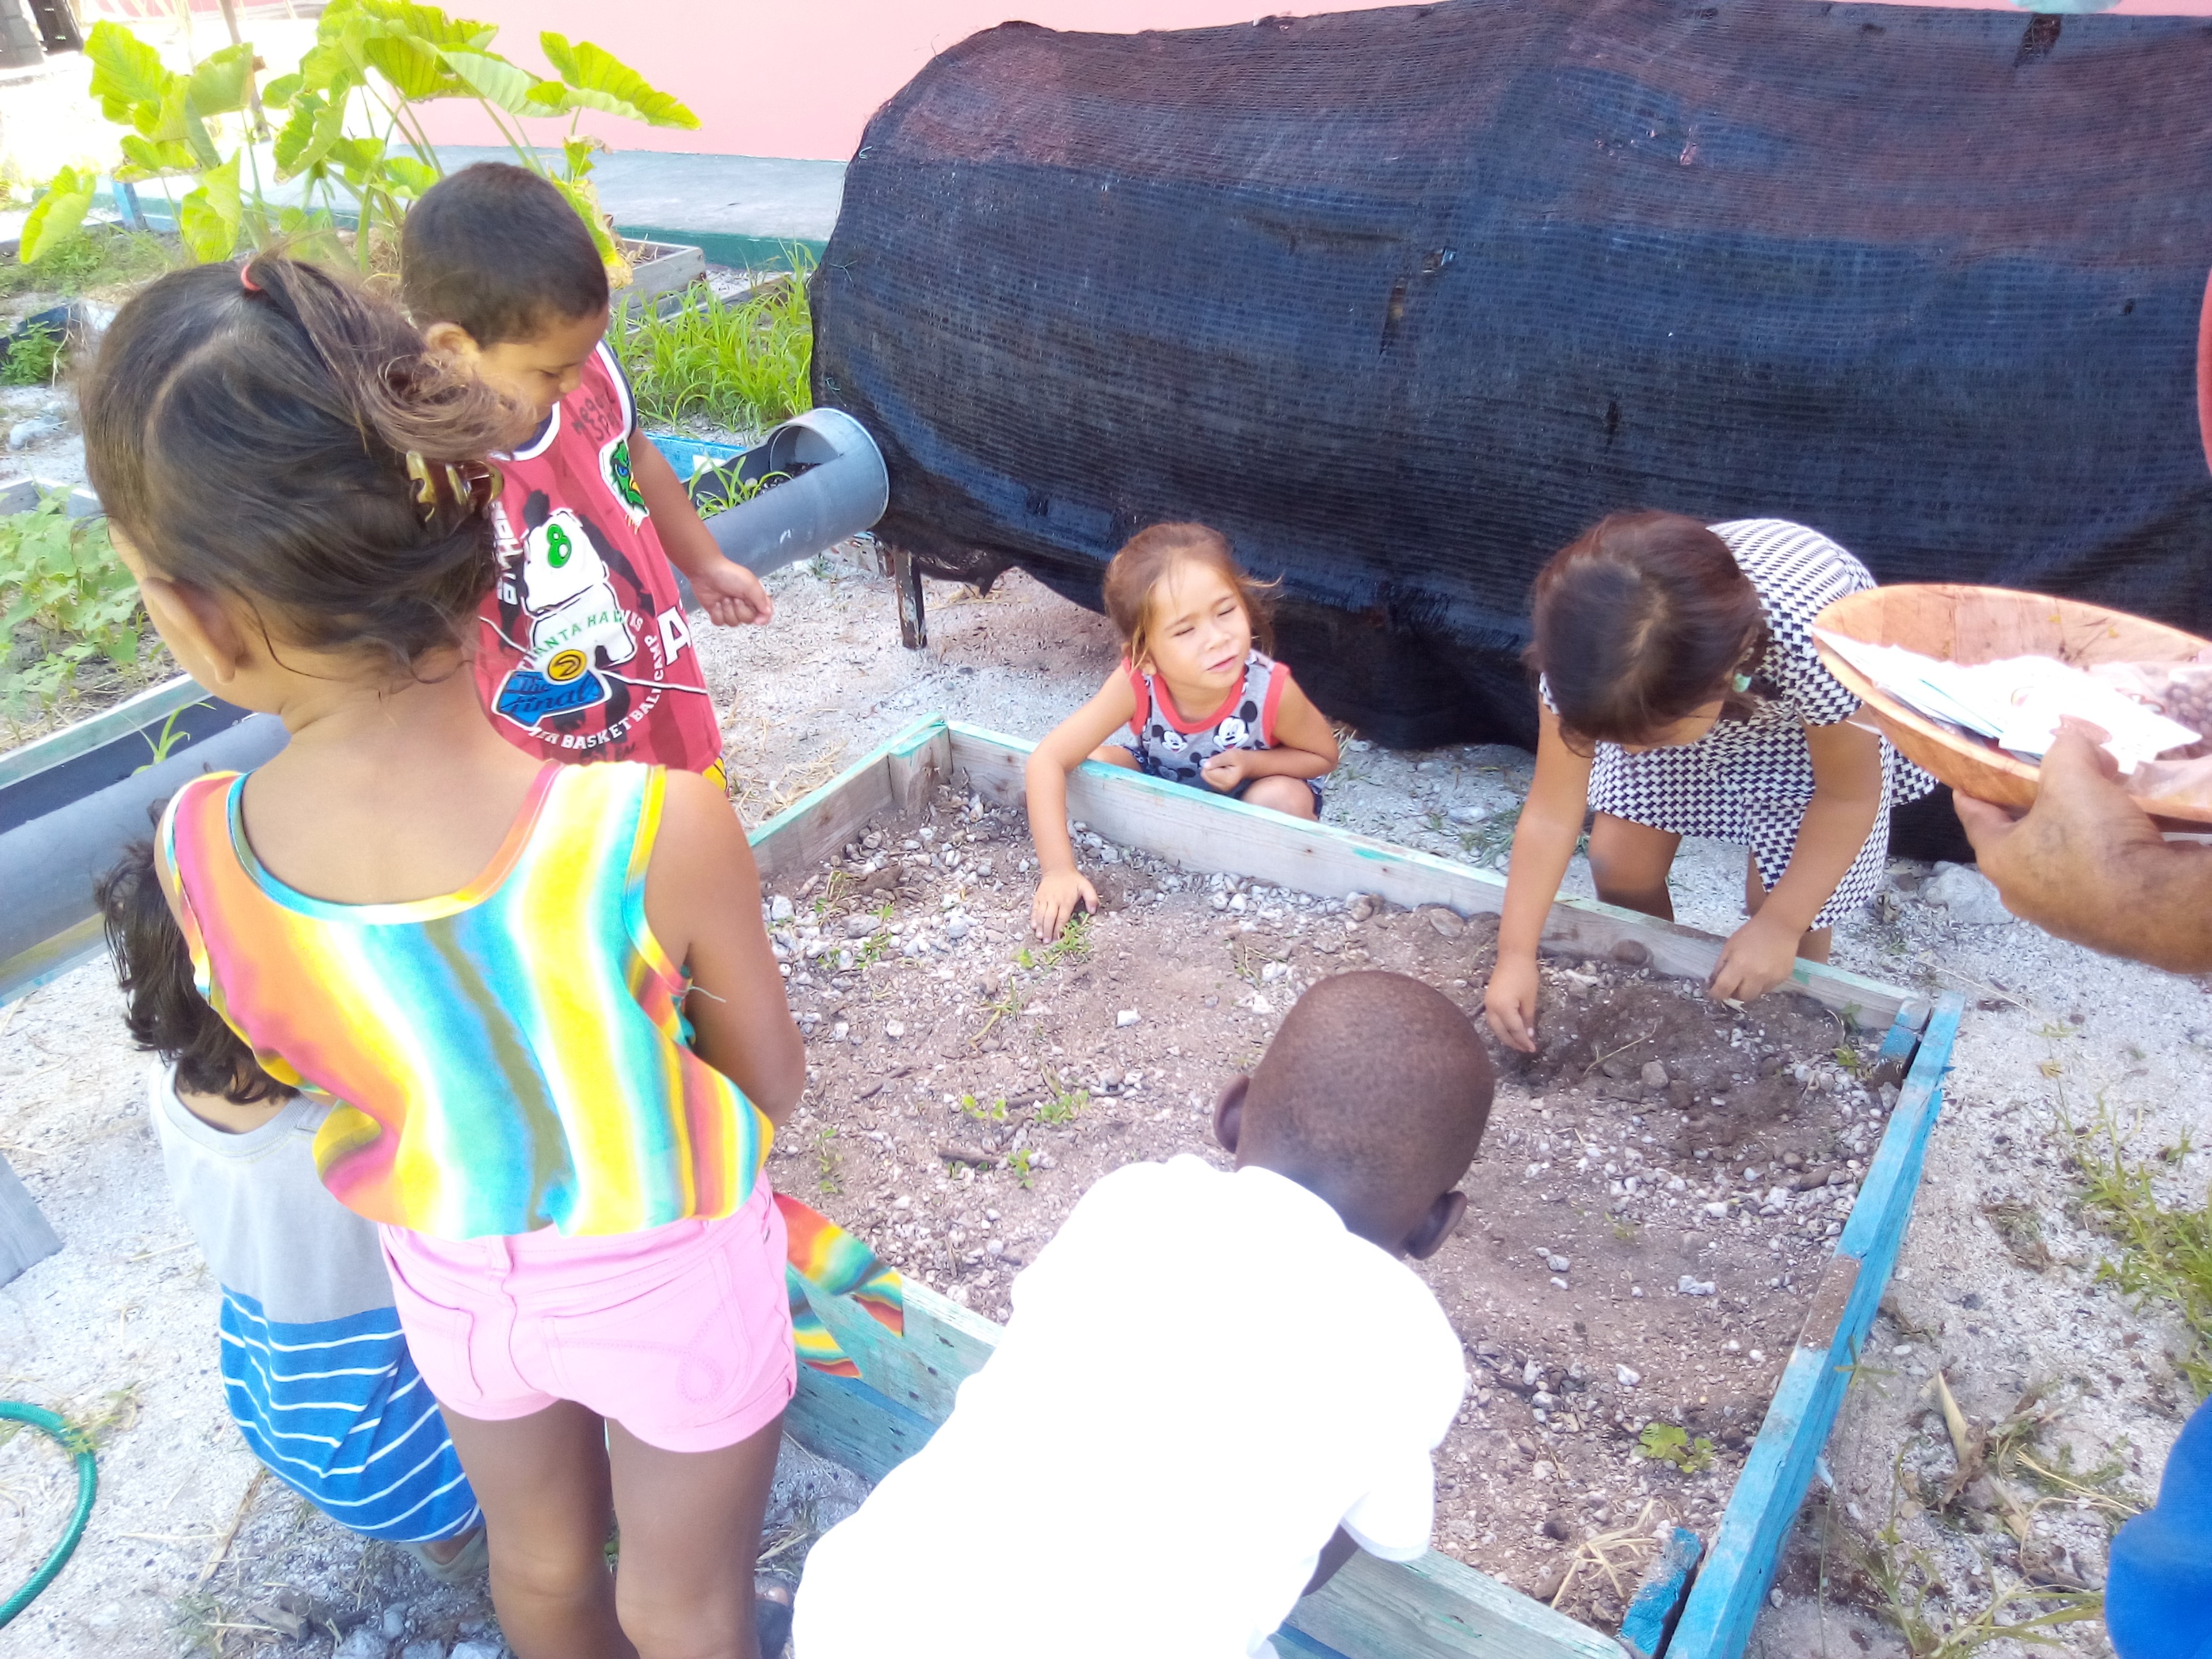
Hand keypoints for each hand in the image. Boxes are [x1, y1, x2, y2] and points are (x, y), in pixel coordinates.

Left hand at [688, 557, 773, 626]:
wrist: (705, 571)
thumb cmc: (728, 574)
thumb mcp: (750, 584)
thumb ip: (761, 600)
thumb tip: (767, 612)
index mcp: (754, 596)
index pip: (764, 613)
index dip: (763, 618)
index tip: (757, 620)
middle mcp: (743, 604)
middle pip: (748, 620)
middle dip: (740, 610)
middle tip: (735, 599)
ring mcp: (729, 609)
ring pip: (733, 623)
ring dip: (728, 611)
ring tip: (724, 599)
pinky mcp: (716, 612)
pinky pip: (720, 623)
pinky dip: (717, 614)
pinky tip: (716, 603)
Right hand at [1030, 868, 1097, 941]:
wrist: (1057, 869)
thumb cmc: (1073, 880)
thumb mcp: (1086, 886)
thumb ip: (1092, 898)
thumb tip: (1093, 911)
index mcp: (1066, 900)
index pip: (1062, 917)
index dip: (1059, 929)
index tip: (1058, 938)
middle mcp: (1054, 900)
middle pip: (1049, 918)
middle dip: (1048, 930)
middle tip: (1047, 941)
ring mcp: (1044, 899)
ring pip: (1040, 915)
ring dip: (1040, 926)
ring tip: (1040, 936)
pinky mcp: (1038, 897)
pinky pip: (1034, 909)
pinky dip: (1033, 918)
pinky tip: (1033, 926)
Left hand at [1200, 750, 1252, 791]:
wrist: (1247, 765)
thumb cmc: (1240, 758)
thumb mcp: (1230, 755)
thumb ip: (1217, 760)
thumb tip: (1205, 766)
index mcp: (1227, 780)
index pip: (1208, 771)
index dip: (1212, 763)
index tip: (1222, 761)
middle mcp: (1224, 788)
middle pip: (1205, 775)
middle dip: (1211, 767)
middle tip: (1222, 763)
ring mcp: (1221, 789)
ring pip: (1206, 777)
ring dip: (1212, 770)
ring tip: (1222, 767)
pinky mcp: (1219, 788)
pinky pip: (1208, 779)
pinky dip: (1213, 774)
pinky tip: (1222, 771)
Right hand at [1483, 954, 1541, 1051]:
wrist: (1513, 956)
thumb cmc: (1525, 975)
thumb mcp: (1530, 999)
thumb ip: (1528, 1019)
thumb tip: (1529, 1035)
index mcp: (1503, 1008)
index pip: (1515, 1030)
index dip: (1524, 1041)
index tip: (1533, 1049)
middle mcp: (1491, 1009)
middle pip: (1501, 1032)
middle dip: (1513, 1042)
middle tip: (1526, 1048)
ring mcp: (1488, 1004)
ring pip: (1495, 1027)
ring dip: (1506, 1036)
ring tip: (1518, 1042)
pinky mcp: (1488, 1000)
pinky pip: (1493, 1020)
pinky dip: (1501, 1027)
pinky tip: (1509, 1030)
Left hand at [1709, 912, 1801, 1003]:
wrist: (1780, 927)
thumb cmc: (1751, 933)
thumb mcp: (1729, 946)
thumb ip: (1720, 966)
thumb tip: (1714, 982)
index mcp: (1740, 965)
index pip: (1724, 989)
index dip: (1716, 994)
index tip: (1714, 992)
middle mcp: (1756, 976)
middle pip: (1741, 997)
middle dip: (1734, 993)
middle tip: (1732, 984)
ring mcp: (1771, 979)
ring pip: (1755, 995)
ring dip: (1748, 990)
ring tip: (1748, 977)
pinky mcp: (1782, 979)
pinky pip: (1768, 989)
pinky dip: (1761, 985)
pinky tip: (1761, 972)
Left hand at [1954, 726, 2150, 938]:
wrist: (2155, 905)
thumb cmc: (2095, 841)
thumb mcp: (2074, 776)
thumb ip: (2067, 750)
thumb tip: (2075, 741)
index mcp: (1997, 858)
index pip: (1973, 815)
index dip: (1973, 788)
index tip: (1970, 776)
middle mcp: (2018, 892)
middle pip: (2017, 837)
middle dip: (2033, 807)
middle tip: (2050, 781)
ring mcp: (2056, 914)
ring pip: (2055, 860)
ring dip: (2070, 832)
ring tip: (2093, 804)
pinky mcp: (2095, 925)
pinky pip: (2089, 879)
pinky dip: (2098, 856)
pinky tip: (2119, 836)